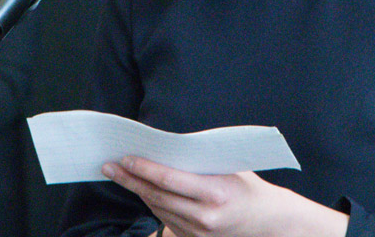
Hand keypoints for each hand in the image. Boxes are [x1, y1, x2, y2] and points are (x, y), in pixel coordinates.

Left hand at [103, 157, 346, 236]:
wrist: (266, 220)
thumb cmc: (248, 185)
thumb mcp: (228, 166)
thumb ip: (198, 161)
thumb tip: (164, 147)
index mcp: (215, 193)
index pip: (169, 180)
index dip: (143, 169)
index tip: (125, 158)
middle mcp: (204, 216)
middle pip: (157, 196)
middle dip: (130, 179)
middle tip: (109, 166)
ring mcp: (198, 232)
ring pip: (157, 208)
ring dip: (136, 191)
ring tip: (119, 174)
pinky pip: (165, 219)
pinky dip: (151, 203)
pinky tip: (140, 189)